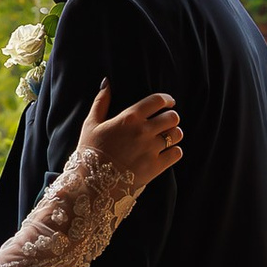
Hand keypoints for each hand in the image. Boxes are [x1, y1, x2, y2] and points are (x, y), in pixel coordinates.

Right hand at [75, 78, 182, 193]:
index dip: (167, 99)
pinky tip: (167, 152)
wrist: (92, 184)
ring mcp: (151, 149)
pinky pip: (177, 153)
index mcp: (129, 118)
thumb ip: (101, 101)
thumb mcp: (91, 124)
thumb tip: (106, 82)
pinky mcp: (156, 167)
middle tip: (167, 121)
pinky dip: (174, 151)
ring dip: (174, 134)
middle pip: (173, 117)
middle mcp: (143, 131)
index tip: (169, 102)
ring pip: (177, 135)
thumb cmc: (90, 152)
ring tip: (167, 137)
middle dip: (172, 117)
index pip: (158, 100)